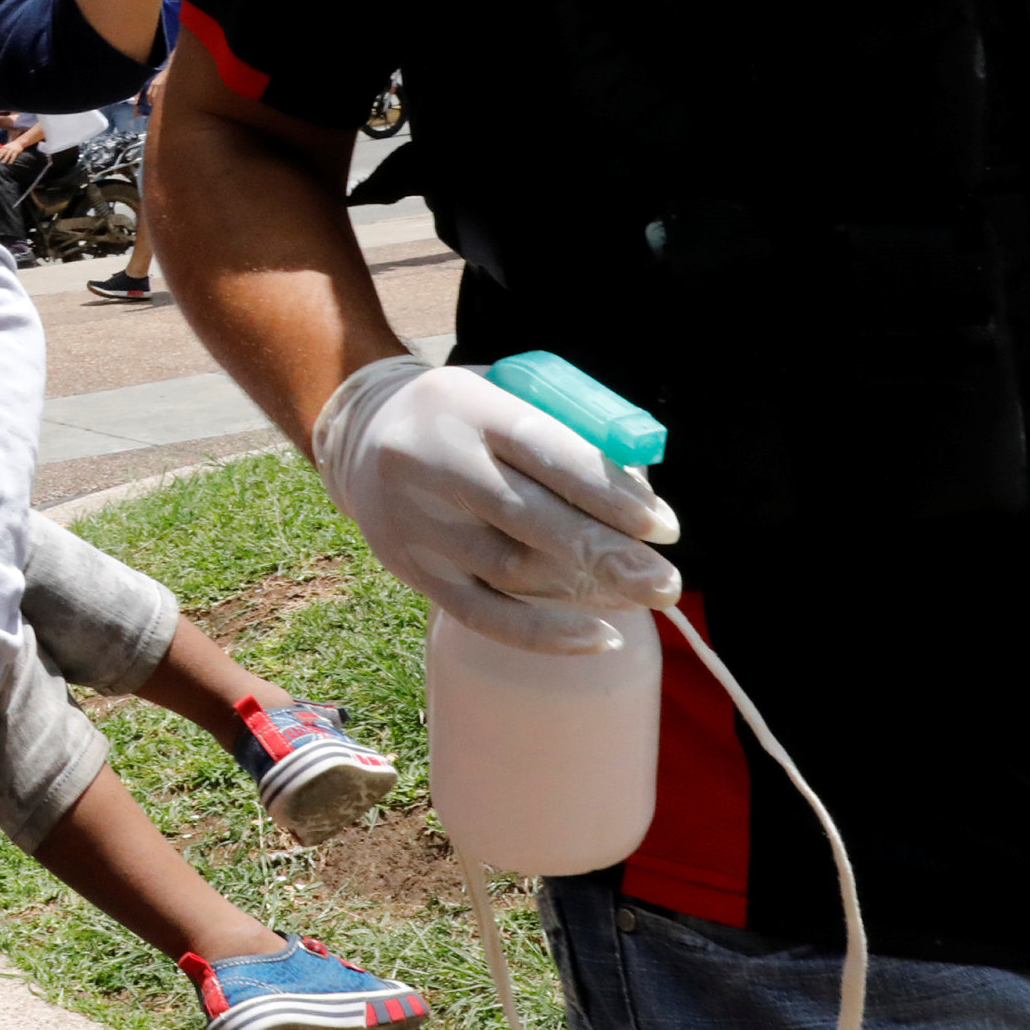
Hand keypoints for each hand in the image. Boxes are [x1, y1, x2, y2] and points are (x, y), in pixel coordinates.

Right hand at [312, 358, 683, 653]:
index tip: (664, 527)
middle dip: (607, 556)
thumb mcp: (509, 391)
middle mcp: (433, 463)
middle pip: (527, 520)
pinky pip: (482, 614)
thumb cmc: (466, 415)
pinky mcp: (412, 568)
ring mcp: (418, 522)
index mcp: (467, 407)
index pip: (544, 450)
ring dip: (586, 592)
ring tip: (641, 597)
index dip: (607, 493)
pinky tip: (596, 638)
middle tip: (667, 584)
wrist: (363, 433)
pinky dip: (543, 634)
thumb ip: (573, 429)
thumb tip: (641, 495)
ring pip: (511, 570)